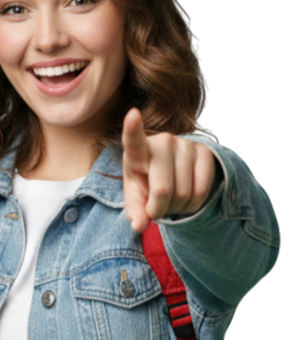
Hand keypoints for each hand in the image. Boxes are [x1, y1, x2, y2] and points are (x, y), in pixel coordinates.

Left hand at [122, 108, 215, 233]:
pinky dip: (193, 206)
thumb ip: (135, 211)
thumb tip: (140, 225)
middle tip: (156, 209)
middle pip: (163, 190)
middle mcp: (162, 142)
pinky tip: (186, 200)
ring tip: (170, 201)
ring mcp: (186, 144)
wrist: (172, 172)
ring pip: (185, 194)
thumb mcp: (135, 197)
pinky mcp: (205, 152)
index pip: (133, 139)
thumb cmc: (146, 182)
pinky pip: (202, 191)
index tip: (132, 114)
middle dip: (159, 210)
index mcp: (137, 151)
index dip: (132, 128)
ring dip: (176, 209)